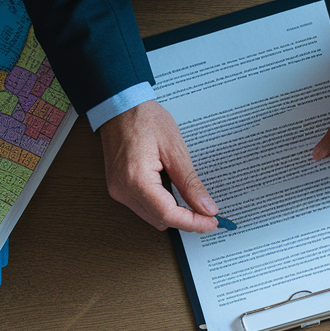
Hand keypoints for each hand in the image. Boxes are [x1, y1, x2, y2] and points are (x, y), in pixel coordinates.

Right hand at [99, 101, 218, 232]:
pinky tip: (172, 192)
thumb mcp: (175, 149)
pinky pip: (144, 207)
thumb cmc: (144, 119)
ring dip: (173, 213)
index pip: (169, 215)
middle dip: (186, 219)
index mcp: (136, 179)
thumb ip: (190, 183)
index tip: (211, 222)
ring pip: (152, 217)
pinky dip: (161, 205)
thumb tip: (206, 208)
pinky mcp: (118, 188)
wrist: (120, 107)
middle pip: (160, 220)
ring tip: (190, 199)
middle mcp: (123, 189)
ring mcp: (118, 190)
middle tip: (208, 212)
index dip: (193, 223)